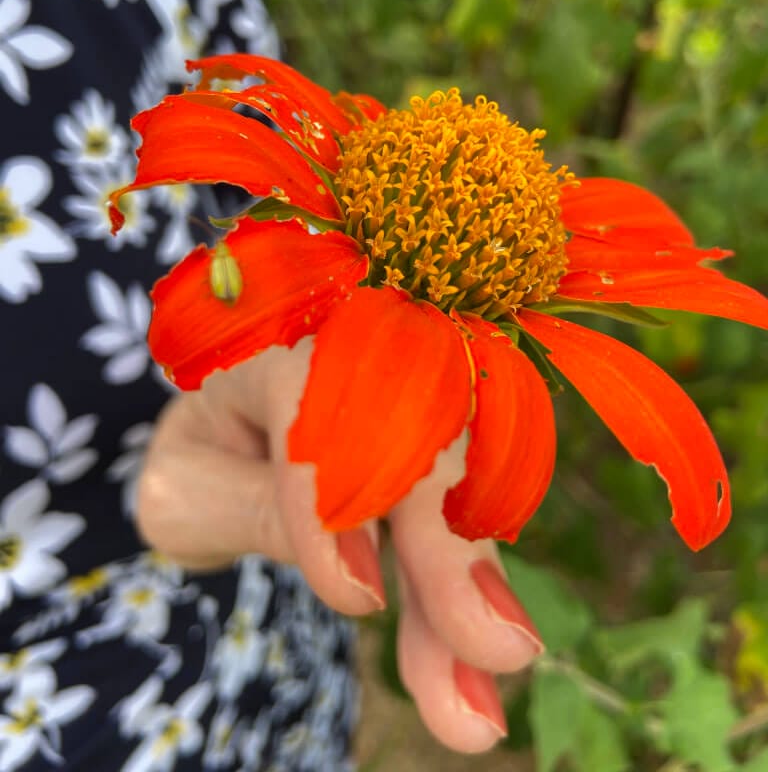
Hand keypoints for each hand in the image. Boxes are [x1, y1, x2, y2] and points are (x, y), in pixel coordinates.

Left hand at [136, 340, 543, 752]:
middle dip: (452, 551)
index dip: (338, 497)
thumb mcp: (184, 488)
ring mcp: (411, 398)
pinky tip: (477, 675)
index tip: (361, 598)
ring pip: (455, 492)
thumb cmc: (197, 458)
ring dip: (473, 600)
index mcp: (271, 339)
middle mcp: (361, 354)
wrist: (227, 432)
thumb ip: (255, 510)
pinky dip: (469, 603)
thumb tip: (368, 584)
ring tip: (479, 705)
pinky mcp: (439, 453)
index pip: (313, 404)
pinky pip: (461, 523)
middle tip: (495, 648)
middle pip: (418, 439)